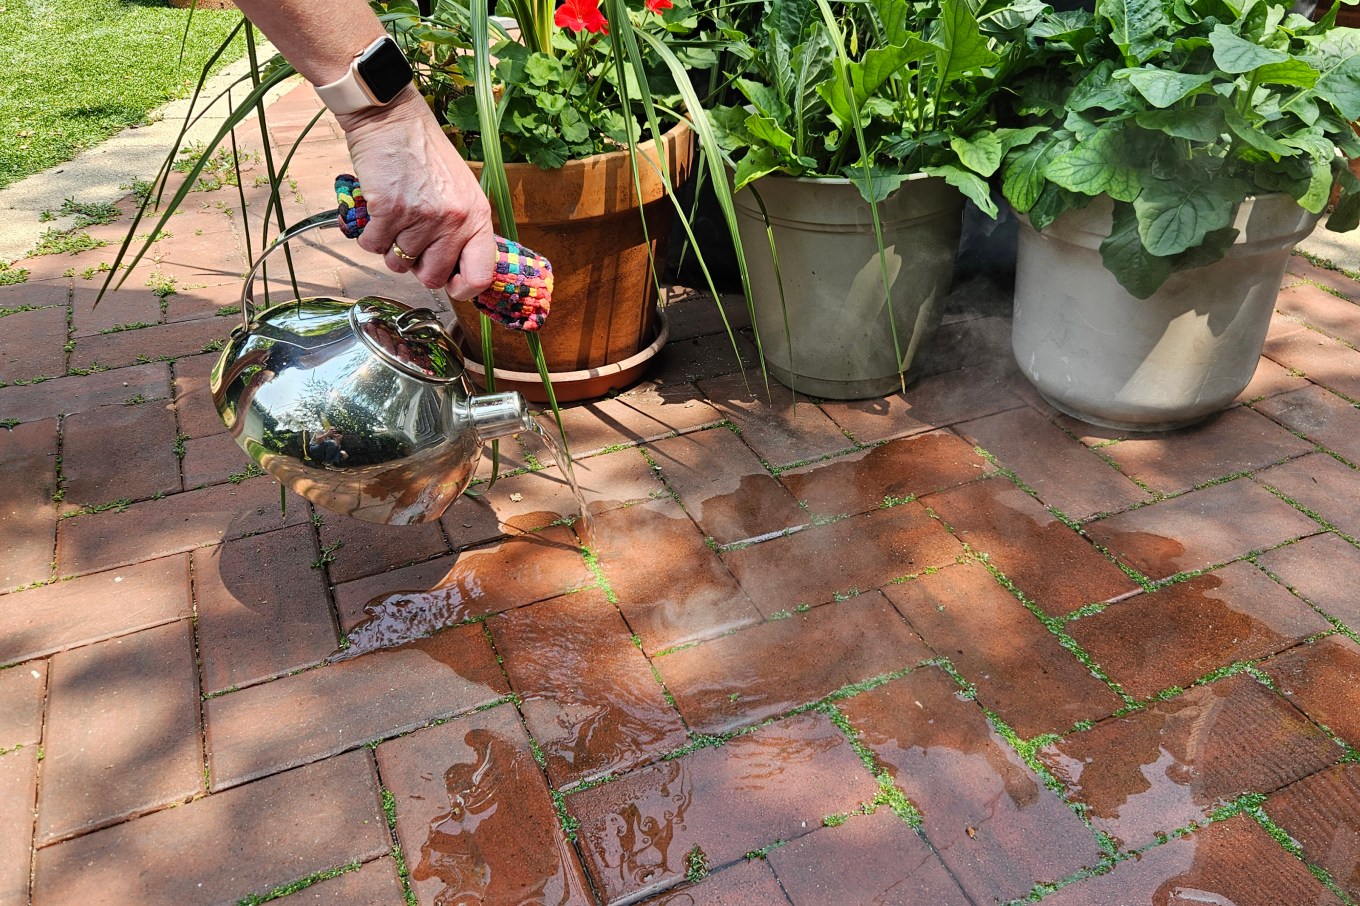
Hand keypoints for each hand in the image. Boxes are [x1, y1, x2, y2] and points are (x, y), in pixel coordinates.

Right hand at [336, 90, 495, 299]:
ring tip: (394, 219)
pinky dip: (369, 235)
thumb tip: (454, 271)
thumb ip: (462, 229)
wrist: (393, 119)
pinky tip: (376, 211)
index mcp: (478, 217)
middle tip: (410, 241)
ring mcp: (421, 217)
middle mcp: (454, 220)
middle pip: (432, 277)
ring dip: (390, 247)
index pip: (480, 276)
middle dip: (417, 266)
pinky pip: (373, 246)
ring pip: (398, 263)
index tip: (449, 283)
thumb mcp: (460, 191)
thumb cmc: (425, 155)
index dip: (462, 288)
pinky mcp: (388, 210)